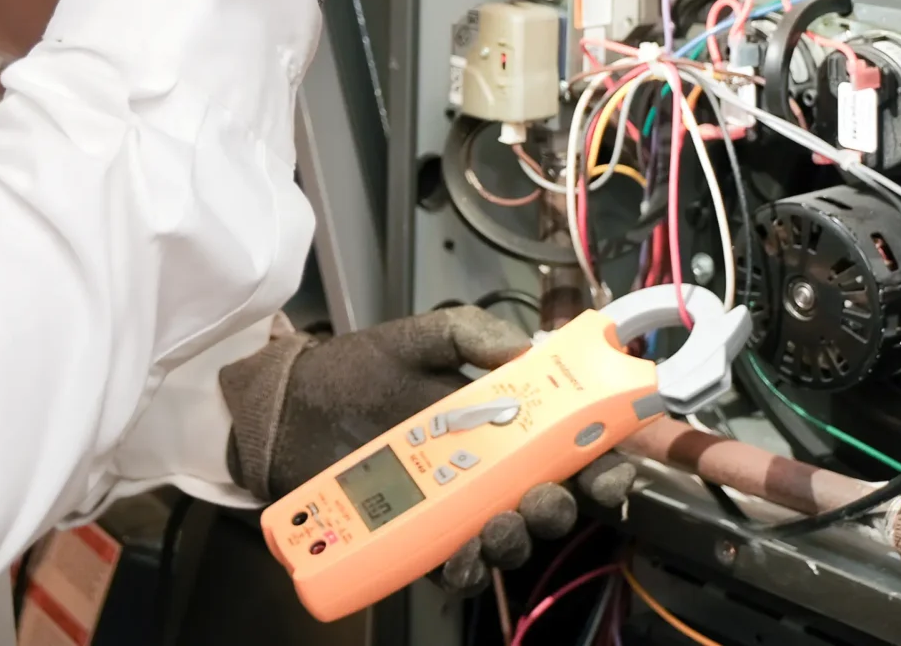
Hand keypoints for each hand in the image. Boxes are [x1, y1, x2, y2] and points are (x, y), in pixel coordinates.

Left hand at [217, 307, 634, 590]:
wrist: (290, 408)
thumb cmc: (357, 370)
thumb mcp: (418, 338)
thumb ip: (471, 333)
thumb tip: (528, 348)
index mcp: (501, 425)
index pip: (566, 449)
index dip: (599, 461)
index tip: (610, 466)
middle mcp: (487, 473)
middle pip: (547, 503)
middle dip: (559, 507)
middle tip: (546, 497)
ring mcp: (454, 511)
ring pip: (507, 540)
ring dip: (516, 538)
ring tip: (500, 523)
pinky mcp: (418, 540)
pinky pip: (454, 568)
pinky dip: (465, 567)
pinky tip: (460, 553)